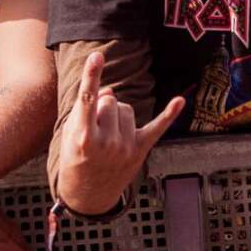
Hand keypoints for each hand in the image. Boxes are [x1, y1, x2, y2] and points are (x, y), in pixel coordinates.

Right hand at [56, 51, 184, 214]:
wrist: (87, 195)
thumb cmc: (75, 158)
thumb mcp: (71, 134)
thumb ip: (87, 110)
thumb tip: (110, 90)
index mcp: (83, 137)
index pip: (88, 100)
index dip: (91, 76)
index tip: (96, 55)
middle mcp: (106, 142)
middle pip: (111, 101)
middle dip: (102, 107)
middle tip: (94, 127)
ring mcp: (125, 147)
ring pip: (127, 109)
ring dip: (118, 115)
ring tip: (107, 134)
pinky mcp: (141, 149)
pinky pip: (157, 127)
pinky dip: (169, 114)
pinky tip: (180, 101)